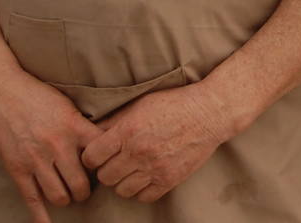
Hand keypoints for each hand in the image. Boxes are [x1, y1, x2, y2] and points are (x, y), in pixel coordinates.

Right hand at [0, 68, 103, 222]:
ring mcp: (36, 159)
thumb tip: (105, 141)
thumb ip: (83, 125)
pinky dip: (40, 216)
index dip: (107, 167)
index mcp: (75, 127)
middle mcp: (58, 146)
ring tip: (69, 195)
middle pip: (81, 184)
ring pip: (59, 196)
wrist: (0, 91)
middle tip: (86, 189)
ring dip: (66, 199)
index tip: (107, 169)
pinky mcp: (16, 168)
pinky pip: (31, 199)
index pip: (101, 157)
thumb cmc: (37, 95)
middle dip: (86, 191)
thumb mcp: (68, 105)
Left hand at [82, 83, 234, 201]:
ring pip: (122, 190)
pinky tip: (146, 176)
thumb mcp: (140, 104)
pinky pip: (144, 197)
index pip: (91, 157)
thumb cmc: (174, 104)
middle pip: (105, 177)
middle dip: (107, 169)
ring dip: (123, 181)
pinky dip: (142, 190)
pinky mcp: (170, 179)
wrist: (210, 112)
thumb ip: (114, 120)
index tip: (99, 153)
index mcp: (128, 131)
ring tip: (131, 169)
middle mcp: (139, 151)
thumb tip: (90, 132)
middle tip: (116, 161)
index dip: (92, 156)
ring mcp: (155, 168)